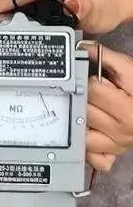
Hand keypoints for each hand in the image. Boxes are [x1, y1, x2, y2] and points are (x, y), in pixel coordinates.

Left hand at [86, 44, 132, 171]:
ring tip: (83, 109)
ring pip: (82, 135)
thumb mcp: (129, 69)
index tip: (89, 77)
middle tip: (83, 92)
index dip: (88, 79)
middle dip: (81, 98)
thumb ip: (105, 57)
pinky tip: (87, 131)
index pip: (92, 91)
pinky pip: (91, 157)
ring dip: (78, 121)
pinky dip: (86, 147)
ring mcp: (116, 146)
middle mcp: (122, 132)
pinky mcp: (112, 155)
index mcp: (127, 109)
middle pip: (84, 111)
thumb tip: (81, 48)